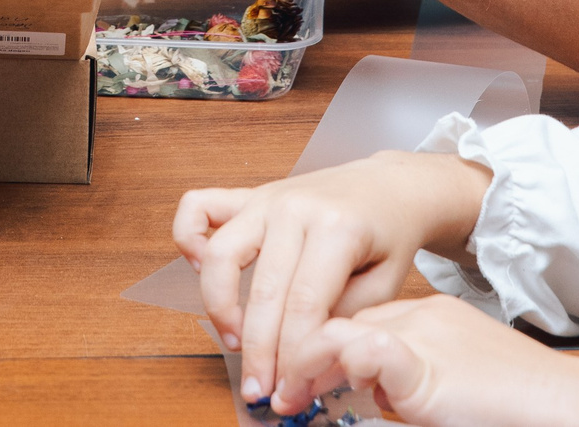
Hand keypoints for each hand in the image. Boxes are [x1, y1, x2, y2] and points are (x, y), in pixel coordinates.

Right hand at [173, 150, 494, 413]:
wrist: (390, 186)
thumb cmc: (389, 236)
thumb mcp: (386, 285)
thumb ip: (343, 321)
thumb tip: (306, 365)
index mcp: (337, 228)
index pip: (304, 306)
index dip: (293, 358)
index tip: (289, 392)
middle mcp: (295, 208)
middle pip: (264, 291)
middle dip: (258, 352)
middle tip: (260, 389)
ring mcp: (267, 198)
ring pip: (220, 255)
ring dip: (218, 306)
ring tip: (235, 340)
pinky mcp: (249, 195)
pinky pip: (198, 208)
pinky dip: (188, 240)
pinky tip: (203, 273)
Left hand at [305, 297, 578, 426]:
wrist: (566, 408)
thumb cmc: (515, 405)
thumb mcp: (449, 388)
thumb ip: (407, 385)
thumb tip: (367, 402)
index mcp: (429, 318)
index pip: (357, 321)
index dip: (320, 349)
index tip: (297, 384)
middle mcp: (422, 318)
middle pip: (343, 323)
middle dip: (303, 357)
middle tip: (280, 397)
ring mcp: (424, 338)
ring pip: (343, 333)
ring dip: (306, 367)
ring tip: (289, 402)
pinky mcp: (427, 367)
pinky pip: (367, 353)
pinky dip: (334, 369)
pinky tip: (320, 395)